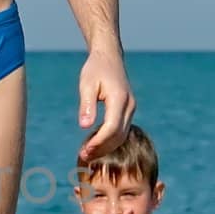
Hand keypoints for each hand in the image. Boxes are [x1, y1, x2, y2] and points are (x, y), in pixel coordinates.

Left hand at [78, 46, 135, 162]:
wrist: (109, 57)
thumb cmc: (95, 69)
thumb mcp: (86, 84)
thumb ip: (86, 105)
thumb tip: (84, 126)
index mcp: (119, 98)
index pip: (112, 127)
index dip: (99, 142)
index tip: (84, 150)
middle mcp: (129, 105)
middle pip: (118, 135)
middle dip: (102, 148)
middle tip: (84, 156)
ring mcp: (130, 108)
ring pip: (121, 135)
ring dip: (106, 147)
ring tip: (87, 153)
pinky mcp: (127, 110)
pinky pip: (121, 130)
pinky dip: (109, 140)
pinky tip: (94, 143)